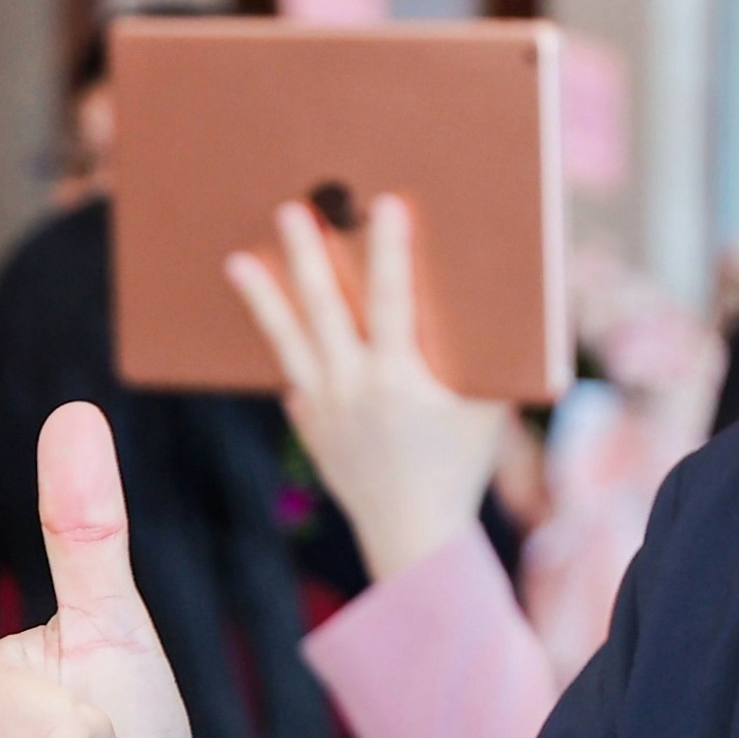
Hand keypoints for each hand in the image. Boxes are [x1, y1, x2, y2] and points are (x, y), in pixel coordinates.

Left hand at [227, 194, 511, 585]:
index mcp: (398, 380)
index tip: (386, 204)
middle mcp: (351, 388)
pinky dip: (286, 349)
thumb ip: (486, 360)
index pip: (393, 300)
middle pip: (323, 310)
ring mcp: (322, 407)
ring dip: (264, 298)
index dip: (391, 251)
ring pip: (288, 341)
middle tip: (291, 210)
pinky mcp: (309, 424)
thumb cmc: (460, 467)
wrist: (413, 533)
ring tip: (237, 262)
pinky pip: (293, 378)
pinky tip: (275, 321)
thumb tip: (501, 304)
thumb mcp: (486, 411)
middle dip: (307, 257)